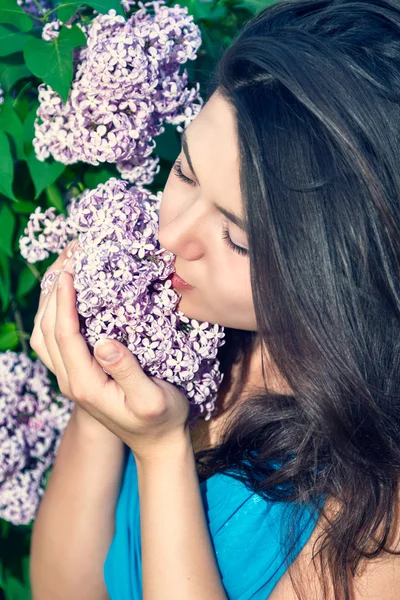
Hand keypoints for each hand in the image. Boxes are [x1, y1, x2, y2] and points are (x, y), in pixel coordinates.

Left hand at [30, 247, 190, 461]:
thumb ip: (127, 372)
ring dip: (48, 302)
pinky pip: (54, 341)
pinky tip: (69, 297)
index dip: (64, 302)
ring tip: (64, 269)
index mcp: (85, 384)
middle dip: (51, 292)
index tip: (70, 271)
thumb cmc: (161, 420)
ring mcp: (71, 378)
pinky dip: (54, 314)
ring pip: (43, 336)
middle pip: (46, 331)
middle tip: (68, 259)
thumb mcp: (151, 399)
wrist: (156, 443)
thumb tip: (105, 341)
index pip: (64, 336)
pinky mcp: (78, 374)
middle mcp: (70, 380)